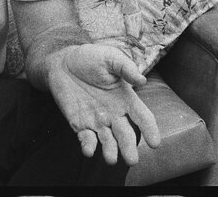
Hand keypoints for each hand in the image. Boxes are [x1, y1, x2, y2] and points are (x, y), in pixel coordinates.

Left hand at [47, 43, 160, 165]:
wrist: (63, 62)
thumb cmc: (90, 58)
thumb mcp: (110, 57)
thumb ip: (125, 67)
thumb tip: (141, 80)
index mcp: (126, 99)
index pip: (142, 117)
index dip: (150, 130)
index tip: (154, 143)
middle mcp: (114, 114)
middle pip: (125, 134)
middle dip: (129, 147)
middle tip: (132, 160)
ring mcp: (97, 121)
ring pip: (107, 141)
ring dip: (110, 151)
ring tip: (111, 159)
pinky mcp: (80, 124)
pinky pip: (86, 138)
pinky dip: (88, 146)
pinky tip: (88, 150)